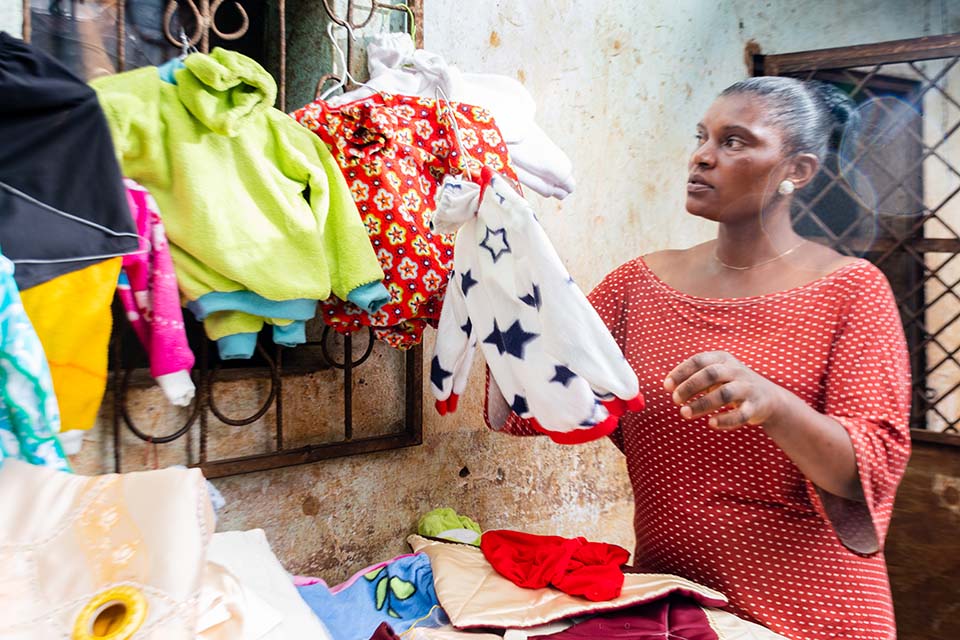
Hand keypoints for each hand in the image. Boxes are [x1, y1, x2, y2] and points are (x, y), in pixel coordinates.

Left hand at [663, 351, 786, 430]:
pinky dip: (725, 419)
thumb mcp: (716, 374)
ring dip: (702, 404)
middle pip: (710, 374)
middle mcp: (736, 370)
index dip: (681, 372)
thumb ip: (694, 377)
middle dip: (689, 386)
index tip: (666, 386)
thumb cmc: (731, 384)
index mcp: (723, 359)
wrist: (768, 397)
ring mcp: (747, 388)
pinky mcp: (755, 407)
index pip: (699, 360)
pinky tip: (711, 423)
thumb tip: (668, 386)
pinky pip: (741, 414)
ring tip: (685, 413)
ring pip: (724, 394)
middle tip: (675, 399)